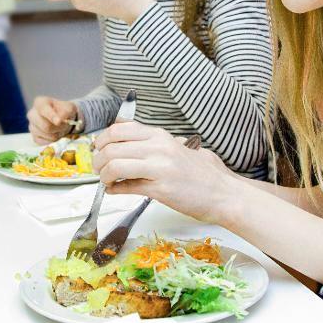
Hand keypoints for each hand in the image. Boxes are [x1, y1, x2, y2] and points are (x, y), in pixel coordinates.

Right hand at [27, 96, 78, 144]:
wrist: (62, 119)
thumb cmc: (63, 110)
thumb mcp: (69, 107)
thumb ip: (66, 112)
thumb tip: (59, 121)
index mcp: (40, 102)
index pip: (43, 110)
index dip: (51, 116)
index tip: (59, 122)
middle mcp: (32, 114)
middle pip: (45, 126)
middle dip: (59, 127)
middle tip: (66, 125)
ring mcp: (32, 126)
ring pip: (47, 135)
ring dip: (58, 133)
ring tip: (60, 128)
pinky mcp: (34, 137)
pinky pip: (46, 142)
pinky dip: (54, 140)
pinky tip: (55, 133)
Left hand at [93, 121, 234, 221]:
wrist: (224, 194)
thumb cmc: (204, 174)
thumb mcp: (178, 148)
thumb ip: (154, 145)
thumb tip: (128, 144)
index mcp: (160, 136)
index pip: (119, 129)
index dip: (102, 140)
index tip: (99, 149)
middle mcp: (159, 147)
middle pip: (112, 147)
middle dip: (98, 160)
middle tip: (98, 169)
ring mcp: (160, 168)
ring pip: (115, 165)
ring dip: (104, 175)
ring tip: (106, 181)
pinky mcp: (161, 189)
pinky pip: (127, 187)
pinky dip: (114, 190)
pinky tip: (114, 191)